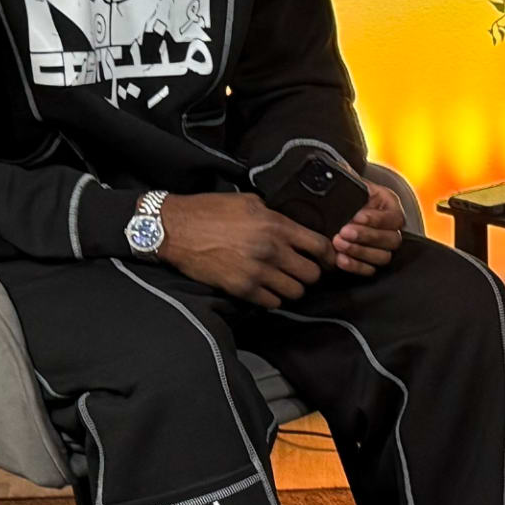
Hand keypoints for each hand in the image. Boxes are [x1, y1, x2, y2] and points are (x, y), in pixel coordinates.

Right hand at [158, 192, 329, 304]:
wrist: (175, 229)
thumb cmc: (209, 210)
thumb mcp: (248, 202)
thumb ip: (275, 215)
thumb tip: (294, 226)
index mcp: (276, 225)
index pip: (320, 246)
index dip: (329, 255)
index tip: (327, 259)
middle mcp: (271, 250)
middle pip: (312, 274)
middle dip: (310, 273)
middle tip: (301, 269)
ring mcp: (257, 272)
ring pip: (295, 292)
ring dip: (292, 287)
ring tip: (284, 280)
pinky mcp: (242, 289)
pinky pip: (273, 303)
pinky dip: (273, 298)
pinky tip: (266, 288)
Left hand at [329, 181, 408, 277]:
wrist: (338, 211)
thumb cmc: (349, 198)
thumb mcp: (352, 185)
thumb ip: (350, 179)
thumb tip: (341, 171)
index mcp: (391, 207)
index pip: (393, 218)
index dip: (375, 219)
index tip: (356, 216)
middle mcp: (392, 230)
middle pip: (390, 240)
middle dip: (366, 236)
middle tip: (344, 231)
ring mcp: (383, 249)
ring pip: (382, 257)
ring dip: (359, 252)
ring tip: (338, 244)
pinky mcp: (372, 263)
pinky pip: (370, 270)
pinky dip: (355, 266)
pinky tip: (340, 259)